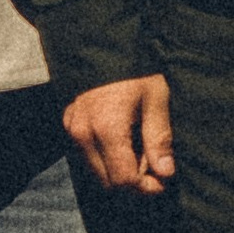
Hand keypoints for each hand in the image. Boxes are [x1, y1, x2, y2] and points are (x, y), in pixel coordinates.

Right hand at [64, 73, 175, 194]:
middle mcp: (83, 133)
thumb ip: (159, 137)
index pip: (123, 180)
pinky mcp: (68, 125)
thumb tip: (165, 173)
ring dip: (120, 171)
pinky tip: (124, 141)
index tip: (164, 180)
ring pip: (97, 172)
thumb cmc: (136, 70)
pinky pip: (88, 156)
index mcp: (106, 128)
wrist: (104, 44)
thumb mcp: (156, 98)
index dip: (146, 187)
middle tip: (155, 165)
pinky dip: (107, 158)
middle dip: (134, 182)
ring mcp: (72, 130)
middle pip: (108, 182)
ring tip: (140, 150)